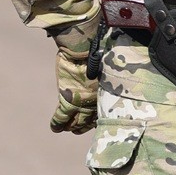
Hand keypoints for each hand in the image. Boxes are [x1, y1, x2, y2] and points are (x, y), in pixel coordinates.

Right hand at [48, 11, 99, 133]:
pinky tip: (55, 128)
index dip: (101, 113)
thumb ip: (111, 61)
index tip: (98, 117)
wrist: (84, 46)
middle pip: (92, 117)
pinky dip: (58, 123)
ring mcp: (83, 101)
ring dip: (73, 125)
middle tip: (81, 127)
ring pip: (77, 120)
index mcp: (109, 88)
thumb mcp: (109, 58)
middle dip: (86, 123)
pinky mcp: (67, 100)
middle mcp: (98, 98)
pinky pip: (62, 116)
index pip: (107, 107)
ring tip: (68, 127)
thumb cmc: (100, 48)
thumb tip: (120, 46)